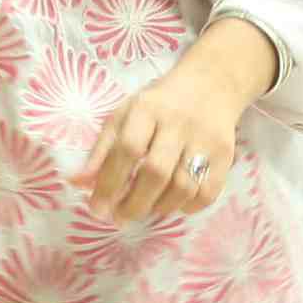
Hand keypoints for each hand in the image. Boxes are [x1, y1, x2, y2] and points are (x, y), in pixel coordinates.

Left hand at [87, 53, 257, 224]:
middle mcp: (178, 122)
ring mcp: (205, 139)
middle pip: (156, 172)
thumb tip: (77, 184)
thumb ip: (101, 150)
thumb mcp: (125, 115)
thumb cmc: (159, 104)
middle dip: (134, 203)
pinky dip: (187, 207)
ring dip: (159, 207)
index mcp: (147, 109)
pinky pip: (207, 192)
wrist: (211, 84)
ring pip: (183, 186)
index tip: (97, 208)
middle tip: (120, 218)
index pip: (126, 149)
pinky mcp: (226, 154)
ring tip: (145, 209)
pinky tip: (173, 204)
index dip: (109, 183)